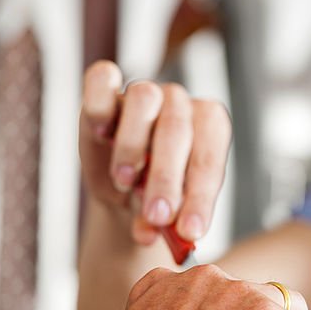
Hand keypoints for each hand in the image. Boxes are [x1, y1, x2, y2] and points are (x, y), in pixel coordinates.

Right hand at [79, 60, 231, 246]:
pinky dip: (99, 102)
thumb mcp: (163, 215)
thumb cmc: (154, 196)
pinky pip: (102, 77)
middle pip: (176, 131)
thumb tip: (149, 231)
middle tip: (157, 216)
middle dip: (166, 179)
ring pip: (144, 99)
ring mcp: (145, 90)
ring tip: (124, 182)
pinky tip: (100, 133)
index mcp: (211, 128)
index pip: (209, 158)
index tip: (190, 232)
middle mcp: (181, 104)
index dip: (201, 197)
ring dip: (132, 145)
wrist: (123, 188)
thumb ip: (162, 222)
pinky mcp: (106, 86)